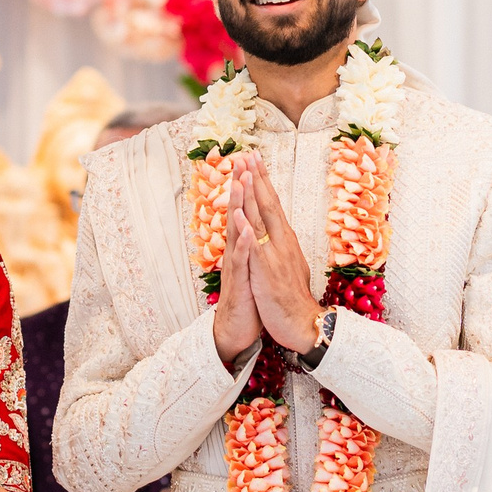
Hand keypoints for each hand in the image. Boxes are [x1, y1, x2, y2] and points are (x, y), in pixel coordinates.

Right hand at [211, 161, 264, 367]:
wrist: (236, 332)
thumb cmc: (248, 300)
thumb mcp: (253, 269)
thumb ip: (252, 247)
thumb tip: (256, 228)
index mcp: (245, 247)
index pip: (247, 211)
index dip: (248, 187)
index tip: (251, 162)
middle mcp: (237, 252)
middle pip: (238, 214)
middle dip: (240, 187)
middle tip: (241, 160)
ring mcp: (236, 267)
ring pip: (236, 233)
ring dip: (237, 208)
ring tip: (239, 183)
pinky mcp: (238, 285)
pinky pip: (240, 263)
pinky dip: (244, 246)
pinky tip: (246, 230)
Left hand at [245, 156, 320, 352]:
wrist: (304, 324)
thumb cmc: (293, 298)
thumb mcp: (288, 265)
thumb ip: (282, 247)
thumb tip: (279, 233)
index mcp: (285, 240)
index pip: (273, 204)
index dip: (263, 182)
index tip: (255, 161)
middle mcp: (281, 242)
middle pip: (268, 204)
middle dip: (257, 178)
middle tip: (248, 154)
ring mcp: (274, 255)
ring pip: (261, 219)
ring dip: (252, 194)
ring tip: (244, 172)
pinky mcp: (266, 271)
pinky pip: (254, 247)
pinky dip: (246, 229)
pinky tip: (239, 214)